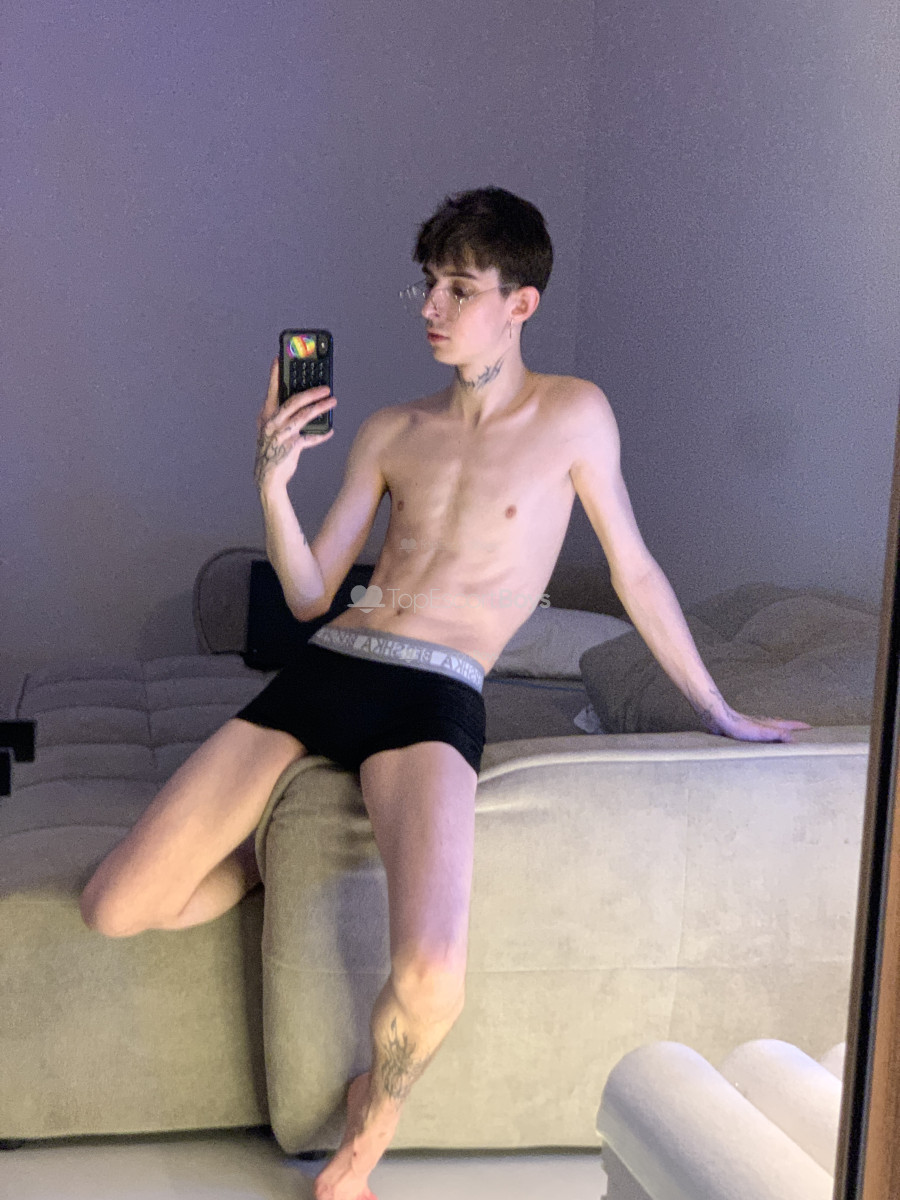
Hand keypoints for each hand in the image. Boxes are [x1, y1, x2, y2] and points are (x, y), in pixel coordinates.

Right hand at [254, 358, 336, 492]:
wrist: (268, 478)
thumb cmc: (272, 450)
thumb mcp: (272, 430)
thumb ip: (283, 415)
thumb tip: (304, 401)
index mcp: (266, 415)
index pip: (272, 390)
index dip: (275, 374)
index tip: (278, 358)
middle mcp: (272, 423)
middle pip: (294, 401)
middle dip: (311, 392)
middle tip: (326, 387)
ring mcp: (281, 434)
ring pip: (304, 415)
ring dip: (321, 407)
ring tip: (333, 401)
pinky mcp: (291, 446)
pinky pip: (310, 437)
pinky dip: (321, 434)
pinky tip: (330, 430)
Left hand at [704, 706, 812, 742]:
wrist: (719, 719)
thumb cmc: (739, 726)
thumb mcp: (763, 732)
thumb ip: (778, 735)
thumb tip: (795, 740)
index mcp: (770, 724)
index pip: (788, 725)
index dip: (799, 726)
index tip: (811, 727)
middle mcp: (763, 723)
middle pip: (781, 724)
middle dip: (791, 727)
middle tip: (800, 730)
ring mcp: (753, 725)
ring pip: (769, 727)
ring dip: (778, 730)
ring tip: (782, 734)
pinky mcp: (743, 729)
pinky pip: (759, 732)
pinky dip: (765, 734)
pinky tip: (759, 738)